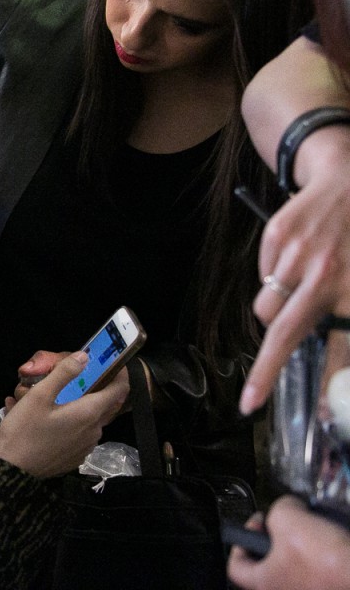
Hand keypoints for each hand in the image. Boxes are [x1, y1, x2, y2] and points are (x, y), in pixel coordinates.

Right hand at [0, 351, 128, 478]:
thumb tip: (85, 357)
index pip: (119, 390)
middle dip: (95, 389)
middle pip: (105, 404)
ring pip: (91, 419)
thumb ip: (63, 373)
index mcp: (88, 413)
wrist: (13, 472)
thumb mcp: (38, 396)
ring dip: (78, 406)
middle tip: (73, 379)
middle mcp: (94, 431)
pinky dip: (70, 423)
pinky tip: (46, 421)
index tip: (111, 364)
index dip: (120, 375)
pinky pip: (81, 434)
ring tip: (50, 401)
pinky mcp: (77, 457)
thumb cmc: (24, 430)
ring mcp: (87, 446)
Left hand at [227, 495, 349, 589]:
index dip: (241, 541)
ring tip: (312, 532)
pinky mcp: (329, 588)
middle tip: (287, 527)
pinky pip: (318, 573)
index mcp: (264, 583)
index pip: (236, 567)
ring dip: (301, 548)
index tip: (258, 525)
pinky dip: (321, 557)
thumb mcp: (288, 518)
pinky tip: (330, 541)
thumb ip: (278, 509)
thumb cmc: (325, 559)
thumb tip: (287, 507)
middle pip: (269, 565)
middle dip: (277, 541)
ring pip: (295, 569)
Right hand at [241, 147, 349, 413]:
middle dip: (265, 373)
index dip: (316, 383)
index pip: (336, 350)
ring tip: (296, 294)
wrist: (349, 181)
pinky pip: (263, 278)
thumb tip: (331, 361)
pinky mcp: (277, 237)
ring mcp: (298, 256)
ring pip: (267, 307)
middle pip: (282, 333)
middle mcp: (326, 276)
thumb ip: (342, 314)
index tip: (292, 410)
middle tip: (251, 399)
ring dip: (276, 312)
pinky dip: (274, 279)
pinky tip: (293, 263)